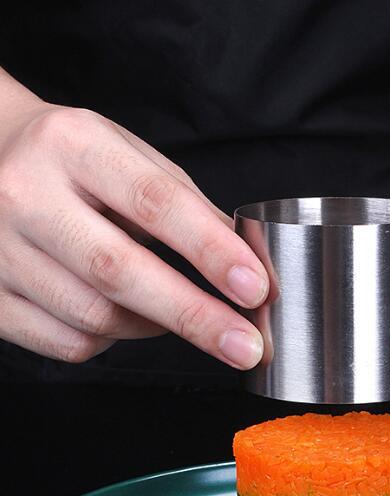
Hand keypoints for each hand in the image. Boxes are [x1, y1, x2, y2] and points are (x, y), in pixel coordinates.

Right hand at [0, 100, 267, 367]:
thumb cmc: (74, 162)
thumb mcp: (129, 157)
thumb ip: (186, 205)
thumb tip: (246, 263)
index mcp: (73, 145)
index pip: (155, 201)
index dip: (211, 250)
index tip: (255, 287)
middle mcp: (25, 194)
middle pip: (118, 271)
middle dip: (195, 315)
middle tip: (246, 346)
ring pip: (94, 317)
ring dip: (152, 326)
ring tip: (175, 310)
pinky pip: (67, 343)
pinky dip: (111, 341)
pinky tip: (121, 316)